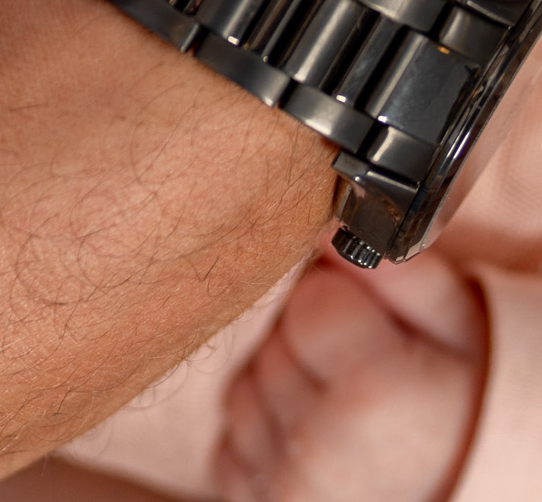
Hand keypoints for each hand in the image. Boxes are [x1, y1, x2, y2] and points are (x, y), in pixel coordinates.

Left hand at [216, 250, 485, 501]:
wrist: (456, 487)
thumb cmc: (471, 413)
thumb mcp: (466, 336)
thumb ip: (405, 276)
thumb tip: (335, 223)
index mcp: (376, 398)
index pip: (308, 299)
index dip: (343, 300)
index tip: (378, 328)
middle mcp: (319, 450)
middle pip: (271, 341)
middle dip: (310, 343)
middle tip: (368, 374)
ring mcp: (280, 484)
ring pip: (243, 386)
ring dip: (282, 388)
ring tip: (347, 412)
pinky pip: (227, 436)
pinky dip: (262, 432)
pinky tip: (315, 441)